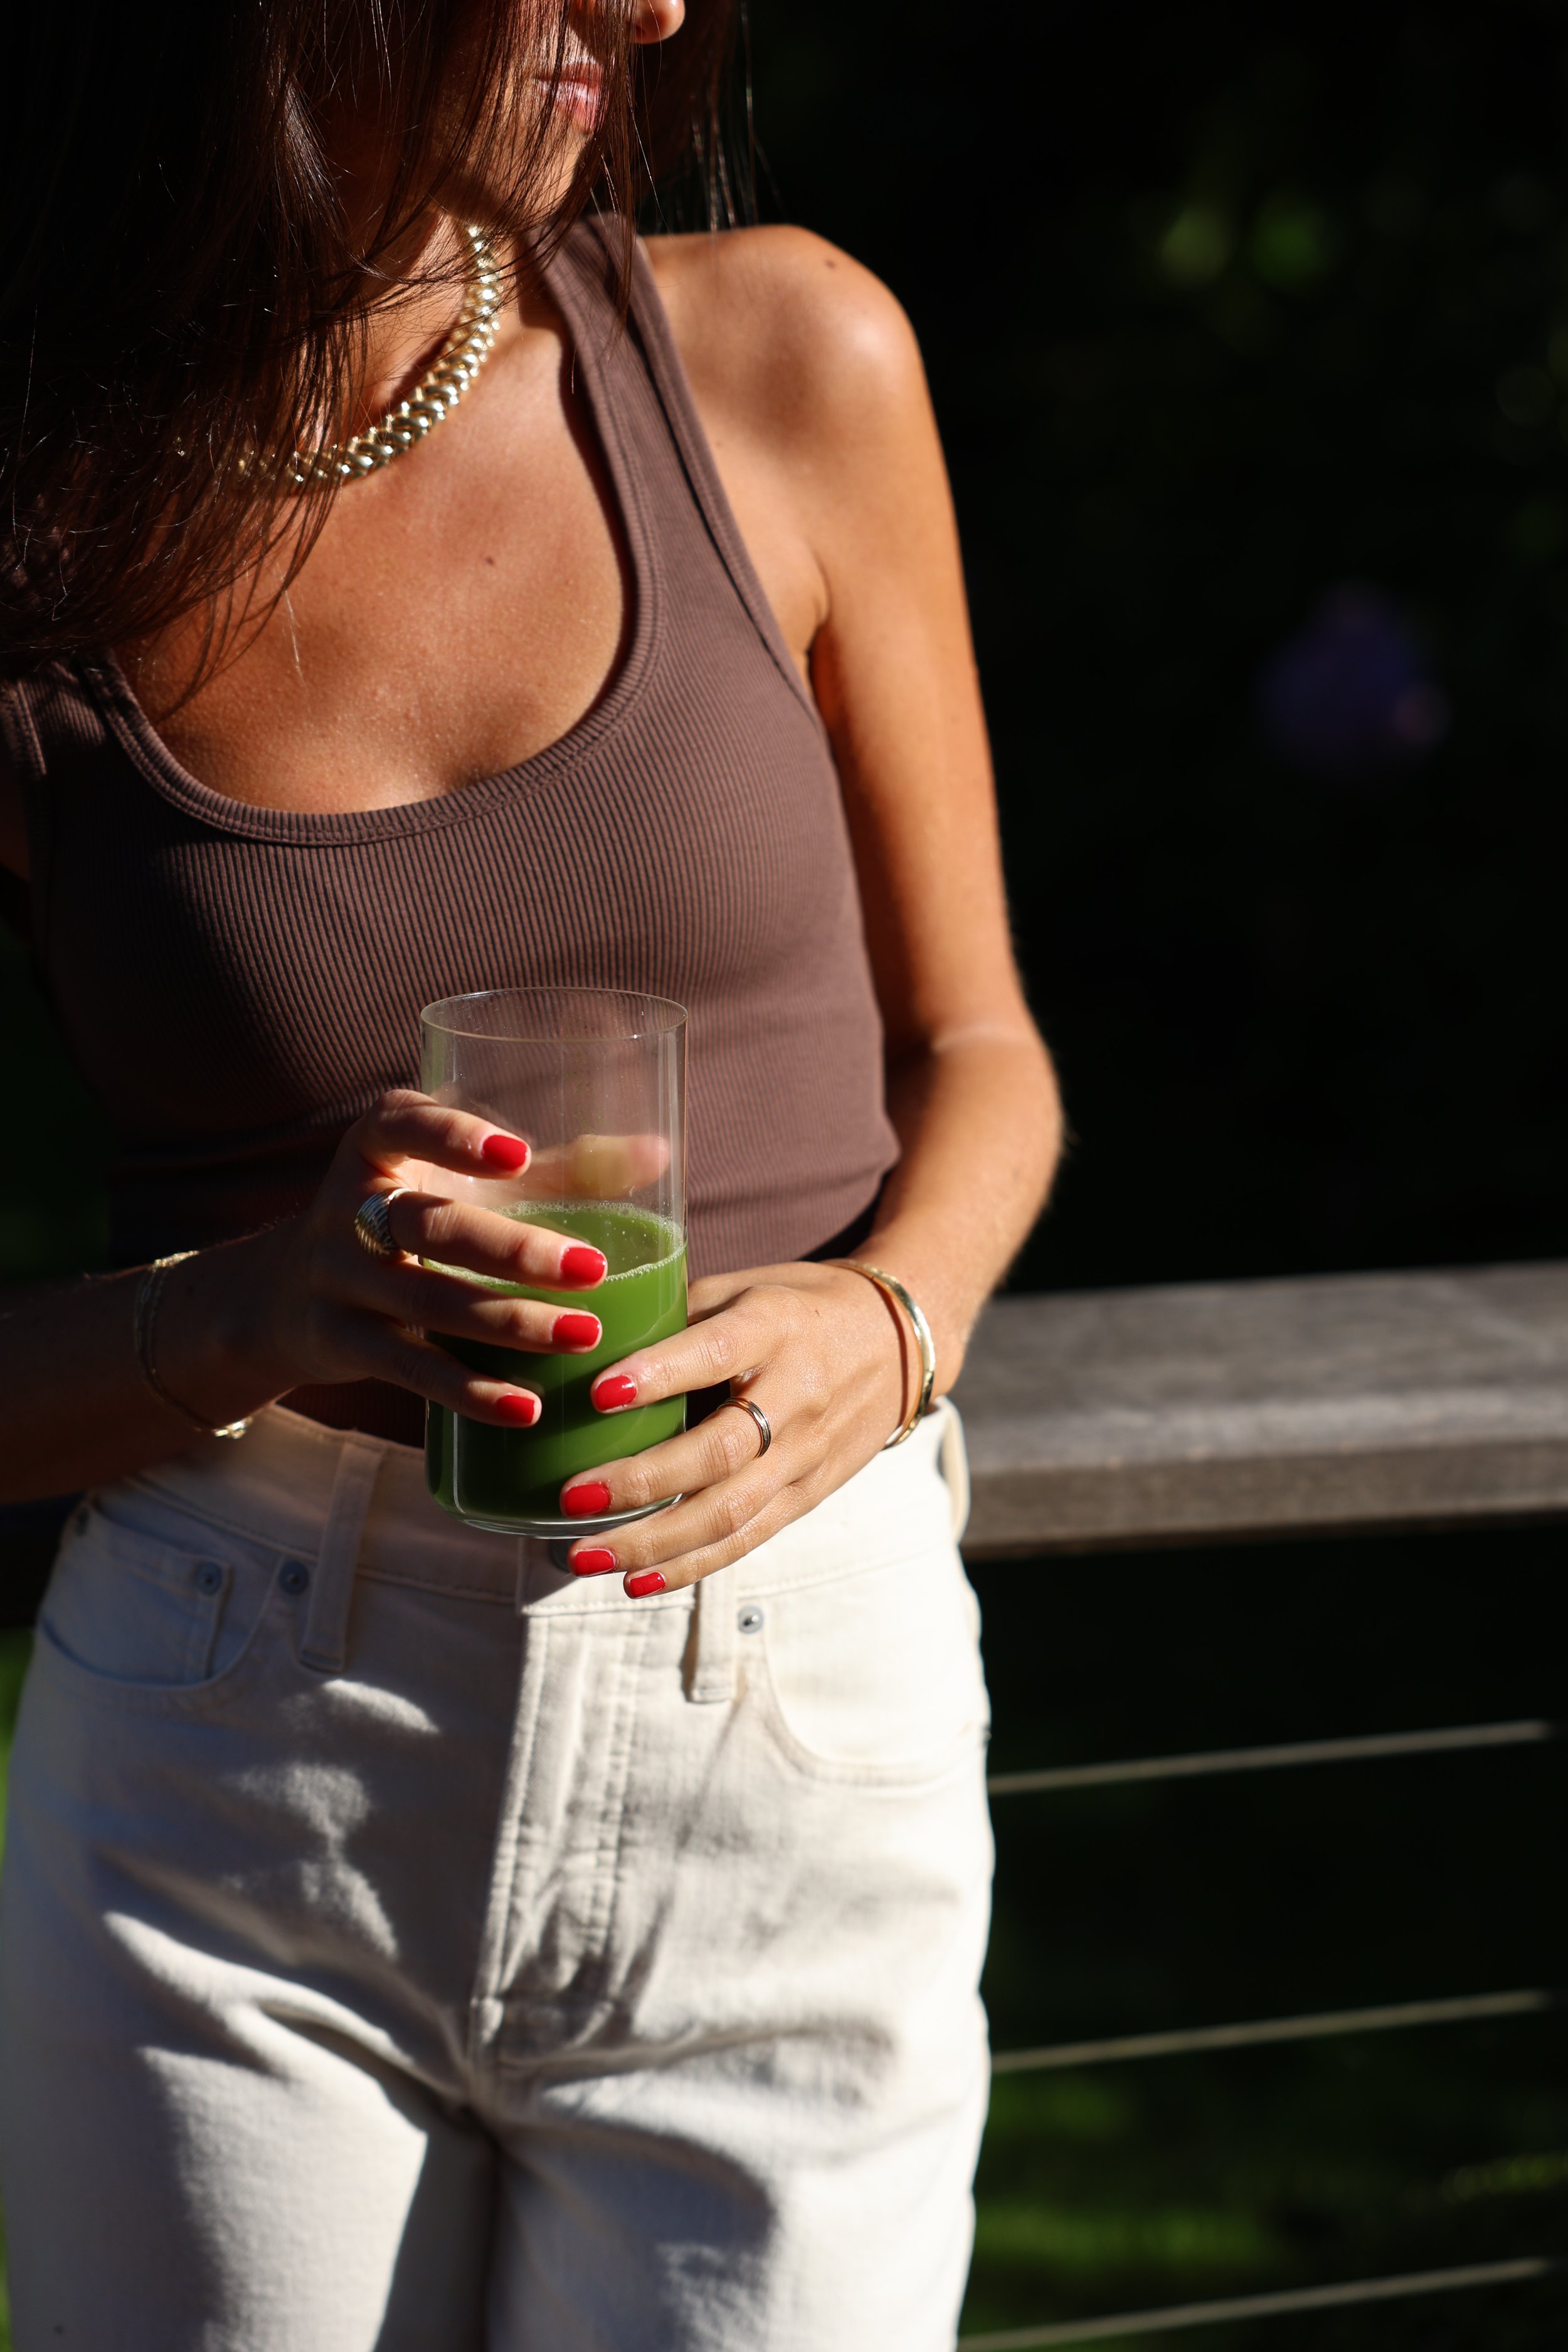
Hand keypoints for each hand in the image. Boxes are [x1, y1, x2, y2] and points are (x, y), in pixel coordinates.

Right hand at [235, 1090, 613, 1424]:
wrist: (283, 1296)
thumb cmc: (409, 1220)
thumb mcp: (459, 1186)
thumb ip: (553, 1171)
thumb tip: (660, 1152)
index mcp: (376, 1147)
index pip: (402, 1124)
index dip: (454, 1136)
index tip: (518, 1154)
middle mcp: (348, 1207)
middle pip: (431, 1224)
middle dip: (512, 1249)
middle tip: (591, 1268)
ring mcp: (338, 1279)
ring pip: (427, 1300)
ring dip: (509, 1322)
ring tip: (584, 1335)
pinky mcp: (341, 1343)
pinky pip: (410, 1368)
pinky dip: (470, 1390)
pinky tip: (528, 1407)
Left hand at [555, 1259, 921, 1595]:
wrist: (896, 1343)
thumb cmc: (797, 1308)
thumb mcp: (744, 1288)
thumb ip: (676, 1316)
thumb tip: (585, 1344)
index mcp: (773, 1327)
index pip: (714, 1352)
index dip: (658, 1375)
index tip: (598, 1393)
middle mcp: (795, 1393)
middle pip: (719, 1450)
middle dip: (641, 1481)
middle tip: (571, 1497)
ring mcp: (805, 1453)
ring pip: (730, 1510)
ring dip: (653, 1541)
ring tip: (584, 1556)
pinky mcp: (808, 1494)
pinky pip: (747, 1538)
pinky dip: (690, 1565)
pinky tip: (636, 1581)